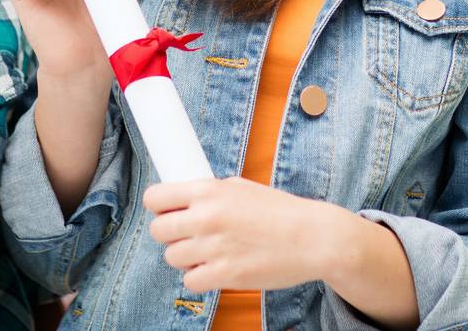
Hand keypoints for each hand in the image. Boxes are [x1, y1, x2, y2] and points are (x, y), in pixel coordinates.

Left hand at [144, 177, 346, 292]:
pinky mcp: (224, 275)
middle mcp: (206, 217)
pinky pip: (190, 280)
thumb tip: (183, 199)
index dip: (158, 207)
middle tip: (188, 235)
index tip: (166, 211)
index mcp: (209, 191)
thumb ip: (210, 193)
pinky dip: (200, 277)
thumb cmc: (280, 211)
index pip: (155, 198)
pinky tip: (216, 268)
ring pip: (172, 257)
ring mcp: (213, 248)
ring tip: (208, 252)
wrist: (313, 238)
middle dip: (170, 234)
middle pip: (157, 231)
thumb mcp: (242, 187)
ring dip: (186, 257)